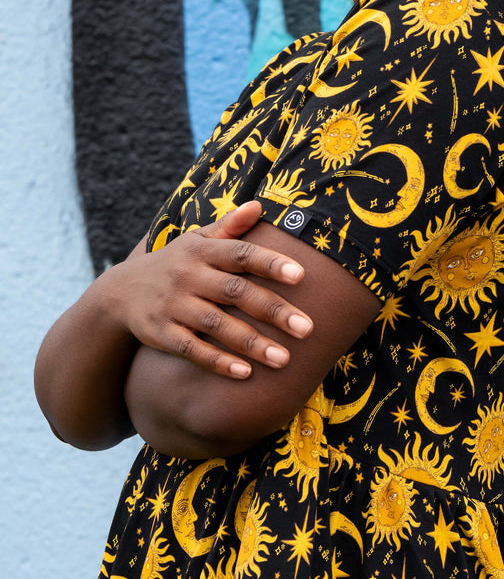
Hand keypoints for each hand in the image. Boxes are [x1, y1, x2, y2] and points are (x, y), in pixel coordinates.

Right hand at [118, 201, 311, 377]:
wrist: (122, 292)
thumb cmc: (176, 263)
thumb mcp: (197, 239)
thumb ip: (230, 226)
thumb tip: (259, 204)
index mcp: (202, 250)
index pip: (241, 254)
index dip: (270, 263)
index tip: (302, 275)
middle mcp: (188, 276)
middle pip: (236, 292)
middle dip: (273, 310)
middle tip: (307, 328)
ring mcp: (174, 305)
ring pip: (217, 325)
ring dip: (252, 343)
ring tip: (285, 359)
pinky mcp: (161, 333)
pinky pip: (192, 350)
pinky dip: (218, 361)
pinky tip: (245, 373)